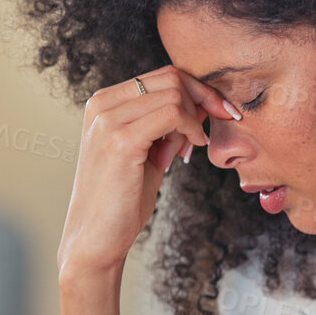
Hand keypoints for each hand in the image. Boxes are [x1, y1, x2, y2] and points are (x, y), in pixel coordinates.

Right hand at [56, 67, 238, 279]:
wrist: (95, 238)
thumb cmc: (121, 200)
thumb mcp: (147, 153)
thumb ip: (167, 127)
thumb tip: (202, 104)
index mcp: (102, 104)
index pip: (160, 76)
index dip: (197, 89)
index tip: (220, 110)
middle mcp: (101, 106)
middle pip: (169, 78)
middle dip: (203, 98)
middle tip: (217, 124)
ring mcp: (108, 122)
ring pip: (173, 93)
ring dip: (196, 117)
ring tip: (195, 144)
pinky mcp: (120, 141)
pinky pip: (171, 114)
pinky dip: (191, 128)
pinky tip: (191, 148)